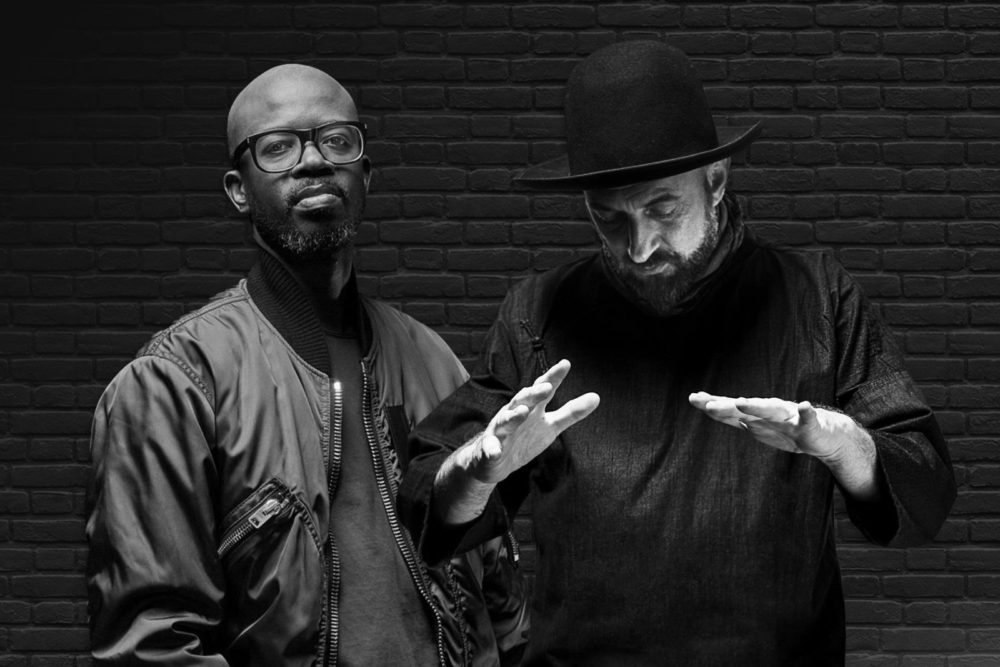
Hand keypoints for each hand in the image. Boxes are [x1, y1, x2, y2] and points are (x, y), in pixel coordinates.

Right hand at [461, 359, 599, 483]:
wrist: (494, 460)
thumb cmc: (524, 438)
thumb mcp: (551, 426)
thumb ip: (571, 412)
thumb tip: (596, 397)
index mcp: (531, 408)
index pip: (542, 389)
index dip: (553, 377)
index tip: (565, 364)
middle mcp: (514, 414)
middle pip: (523, 400)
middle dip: (533, 394)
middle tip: (547, 387)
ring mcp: (501, 430)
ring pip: (505, 420)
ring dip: (513, 416)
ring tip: (523, 412)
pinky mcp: (490, 448)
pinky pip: (490, 448)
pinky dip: (491, 448)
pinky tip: (495, 451)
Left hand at [688, 392, 852, 461]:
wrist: (825, 434)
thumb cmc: (789, 429)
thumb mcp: (759, 427)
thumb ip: (736, 418)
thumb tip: (713, 409)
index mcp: (758, 414)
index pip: (731, 409)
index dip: (713, 404)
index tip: (693, 398)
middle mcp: (771, 411)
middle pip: (745, 408)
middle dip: (727, 407)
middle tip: (707, 405)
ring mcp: (790, 417)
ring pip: (772, 411)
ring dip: (757, 407)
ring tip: (741, 403)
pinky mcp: (810, 426)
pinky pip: (808, 419)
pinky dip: (807, 413)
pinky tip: (805, 406)